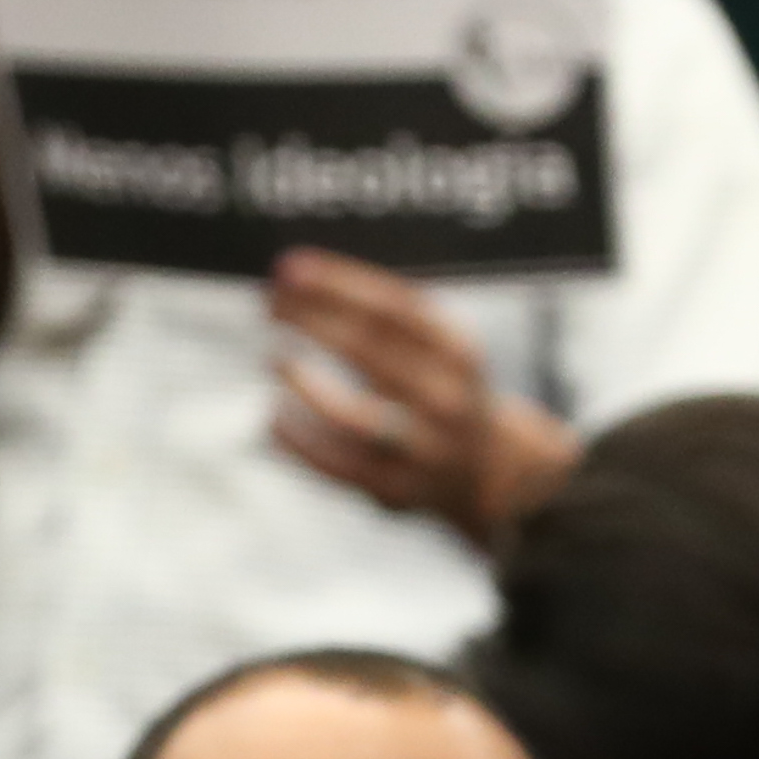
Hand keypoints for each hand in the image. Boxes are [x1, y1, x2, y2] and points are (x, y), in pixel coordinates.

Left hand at [266, 248, 580, 545]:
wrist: (487, 469)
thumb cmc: (436, 389)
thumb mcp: (433, 347)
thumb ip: (379, 317)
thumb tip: (296, 278)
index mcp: (457, 353)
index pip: (395, 307)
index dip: (337, 285)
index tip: (289, 268)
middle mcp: (447, 399)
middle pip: (372, 352)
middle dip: (314, 321)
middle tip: (270, 301)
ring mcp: (424, 449)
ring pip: (356, 416)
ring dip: (307, 385)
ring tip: (274, 357)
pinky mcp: (396, 490)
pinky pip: (338, 466)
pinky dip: (300, 443)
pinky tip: (273, 418)